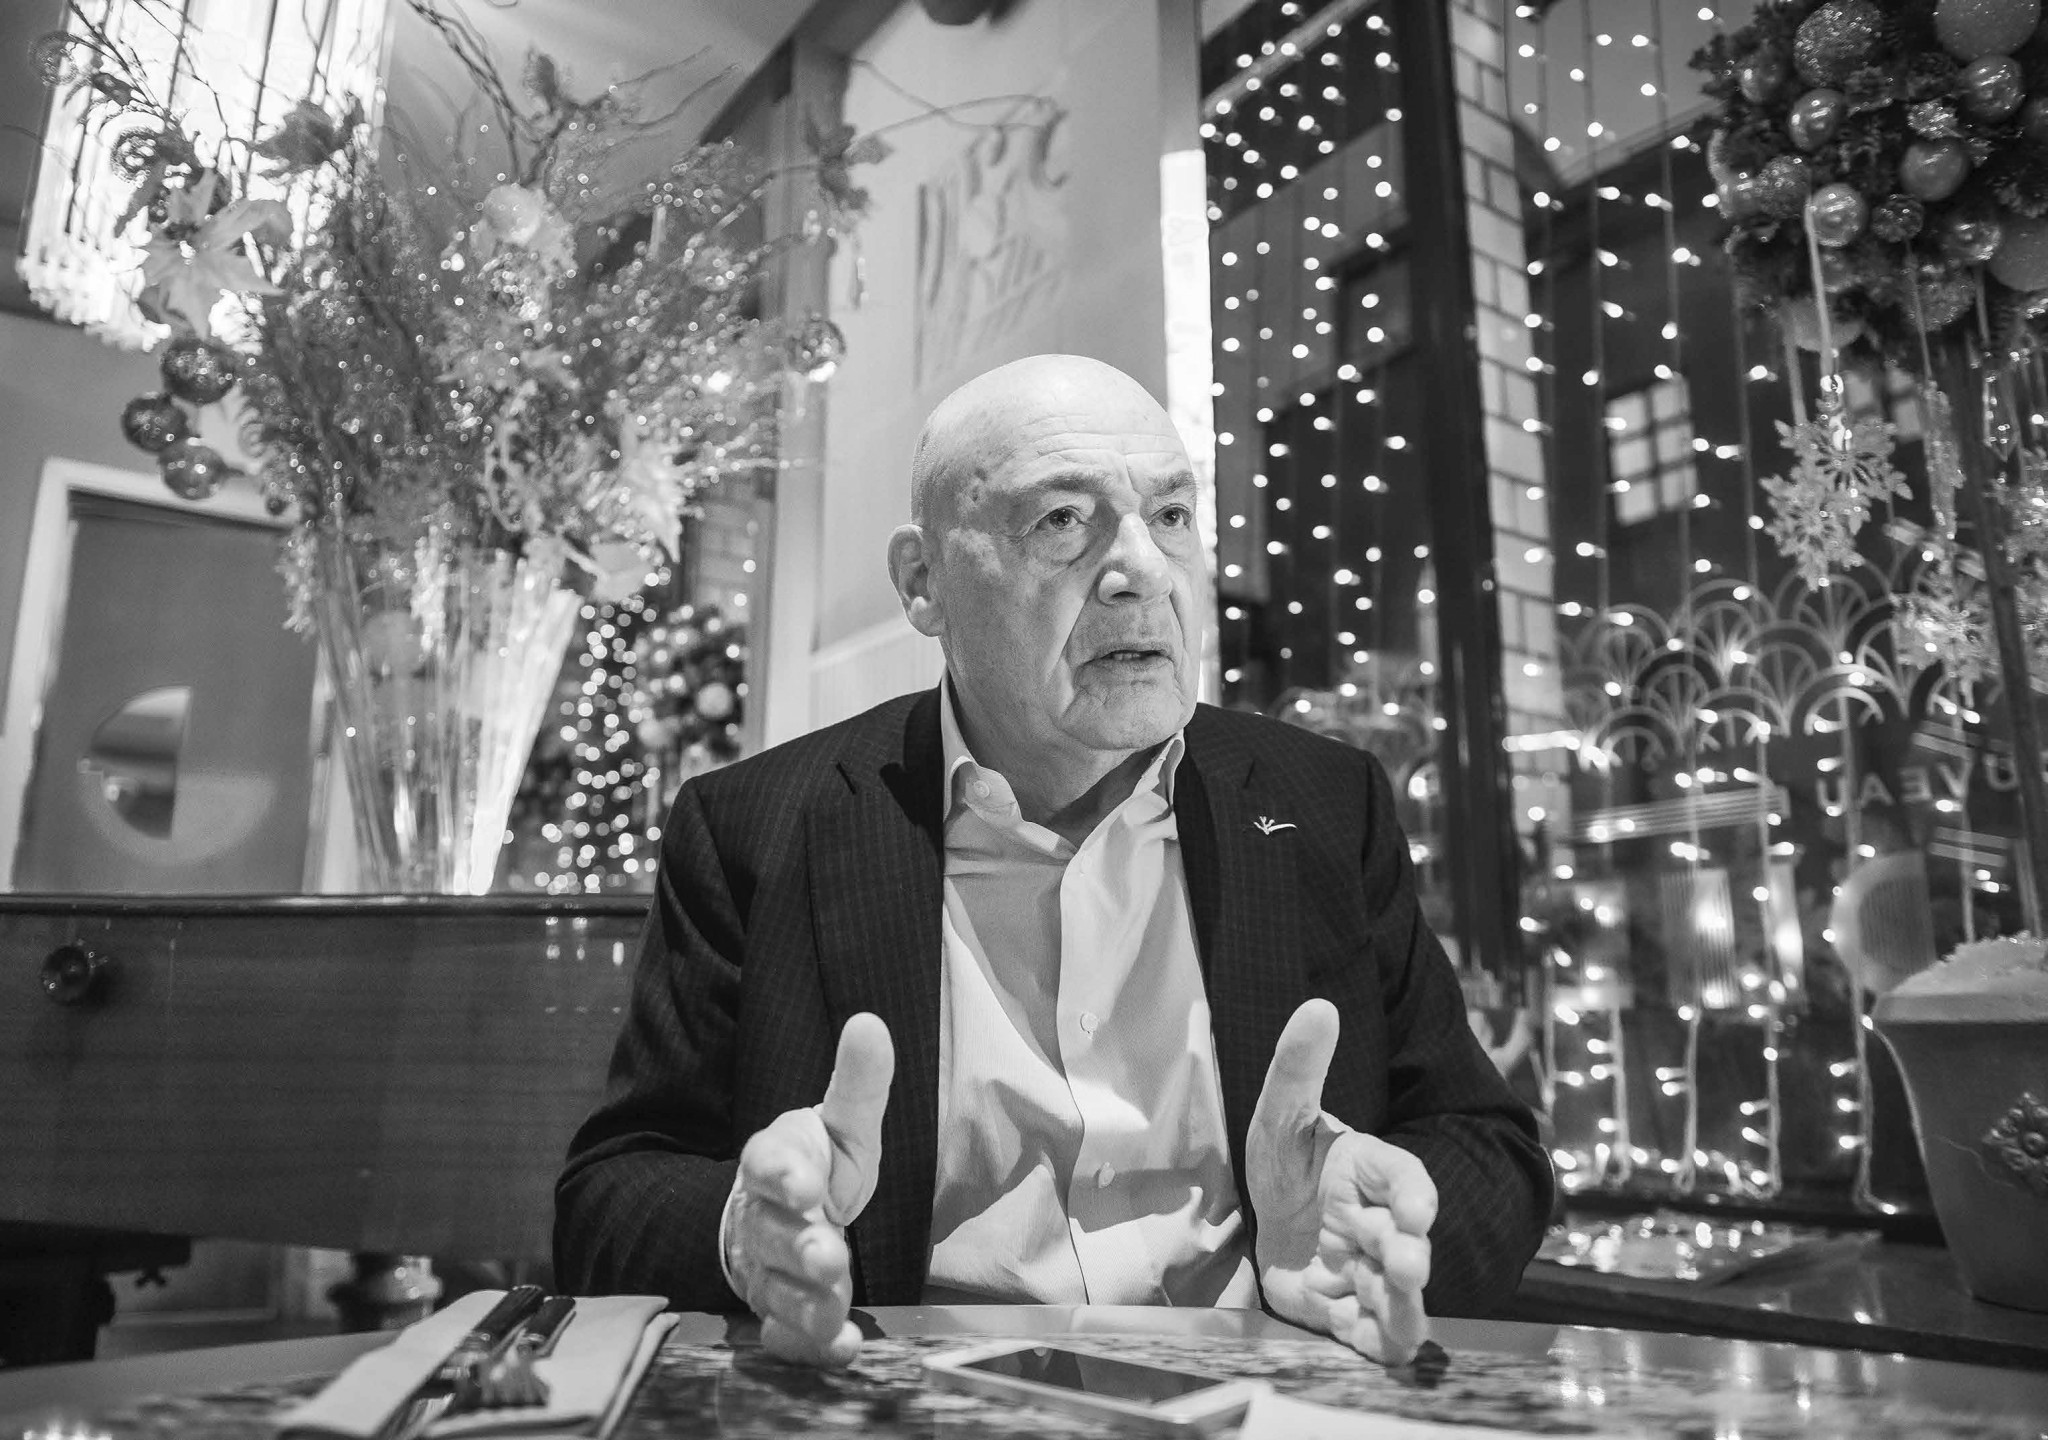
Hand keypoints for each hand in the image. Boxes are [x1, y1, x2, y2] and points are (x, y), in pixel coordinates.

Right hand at [725, 1012, 893, 1365]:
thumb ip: (857, 1083)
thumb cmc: (819, 1163)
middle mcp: (764, 1219)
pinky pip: (788, 1334)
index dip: (783, 1174)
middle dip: (800, 1248)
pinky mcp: (781, 1312)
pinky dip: (812, 1347)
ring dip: (807, 1302)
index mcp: (774, 1162)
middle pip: (774, 1234)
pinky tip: (844, 1350)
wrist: (785, 1216)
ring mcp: (768, 1270)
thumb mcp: (843, 1121)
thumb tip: (870, 1024)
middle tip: (827, 1256)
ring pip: (778, 1289)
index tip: (805, 1183)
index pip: (767, 1163)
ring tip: (835, 1307)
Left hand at [1246, 999, 1437, 1363]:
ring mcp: (1363, 1271)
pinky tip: (1384, 1347)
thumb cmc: (1286, 1161)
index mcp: (1370, 1171)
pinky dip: (1380, 1341)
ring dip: (1402, 1300)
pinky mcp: (1344, 1313)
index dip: (1414, 1191)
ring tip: (1399, 1301)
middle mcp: (1376, 1223)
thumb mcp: (1279, 1113)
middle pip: (1402, 1239)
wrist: (1270, 1219)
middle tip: (1407, 1260)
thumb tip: (1317, 1006)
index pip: (1403, 1176)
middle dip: (1408, 1251)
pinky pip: (1370, 1333)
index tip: (1418, 1206)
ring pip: (1395, 1293)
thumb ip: (1298, 1067)